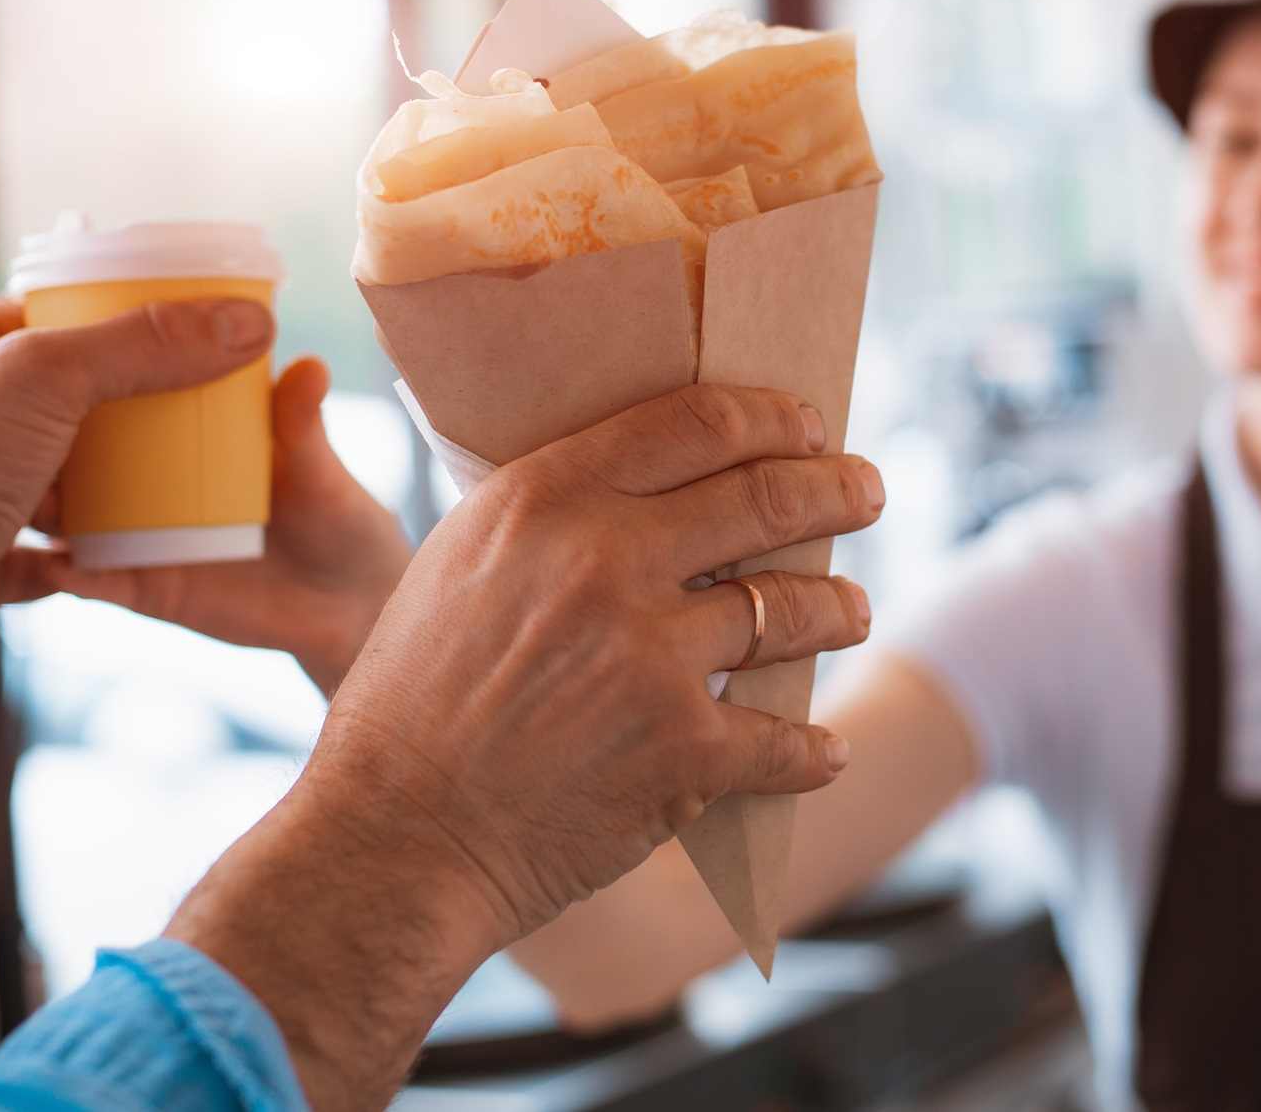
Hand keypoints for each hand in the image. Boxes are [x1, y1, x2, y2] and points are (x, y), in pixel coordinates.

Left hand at [0, 295, 272, 722]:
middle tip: (199, 403)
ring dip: (117, 485)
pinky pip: (51, 557)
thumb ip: (146, 345)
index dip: (112, 316)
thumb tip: (246, 323)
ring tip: (186, 476)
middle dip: (130, 407)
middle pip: (63, 401)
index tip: (182, 325)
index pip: (43, 316)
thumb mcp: (50, 374)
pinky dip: (93, 556)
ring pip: (60, 480)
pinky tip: (137, 550)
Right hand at [8, 356, 410, 694]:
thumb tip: (309, 364)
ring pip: (71, 515)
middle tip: (6, 411)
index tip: (46, 334)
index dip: (84, 366)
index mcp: (189, 437)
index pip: (123, 391)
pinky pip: (96, 580)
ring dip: (38, 502)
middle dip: (39, 434)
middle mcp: (153, 482)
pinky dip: (72, 573)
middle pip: (78, 451)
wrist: (350, 609)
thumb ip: (300, 427)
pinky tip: (53, 563)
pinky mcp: (146, 586)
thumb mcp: (318, 472)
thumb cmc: (341, 522)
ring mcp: (143, 535)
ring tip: (8, 484)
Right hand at [168, 384, 883, 1108]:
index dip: (771, 418)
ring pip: (792, 608)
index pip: (695, 424)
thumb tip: (640, 485)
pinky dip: (812, 749)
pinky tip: (825, 750)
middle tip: (866, 492)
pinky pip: (785, 737)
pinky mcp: (684, 749)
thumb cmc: (412, 706)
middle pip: (766, 498)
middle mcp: (605, 560)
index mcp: (545, 499)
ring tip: (854, 609)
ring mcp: (651, 654)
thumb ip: (547, 519)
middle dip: (837, 491)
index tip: (806, 425)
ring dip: (839, 608)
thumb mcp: (457, 567)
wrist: (393, 842)